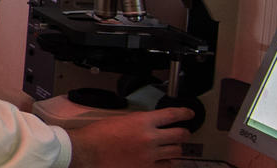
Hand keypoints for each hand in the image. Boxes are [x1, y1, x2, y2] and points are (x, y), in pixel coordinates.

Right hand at [67, 108, 192, 166]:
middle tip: (183, 133)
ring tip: (173, 147)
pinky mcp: (146, 167)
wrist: (87, 151)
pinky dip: (167, 162)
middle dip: (184, 133)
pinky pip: (166, 166)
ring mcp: (150, 154)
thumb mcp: (119, 120)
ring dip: (176, 149)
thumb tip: (149, 124)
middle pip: (180, 134)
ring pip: (176, 151)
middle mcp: (150, 137)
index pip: (172, 114)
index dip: (184, 113)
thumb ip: (138, 122)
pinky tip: (163, 160)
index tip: (189, 113)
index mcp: (142, 121)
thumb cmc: (97, 135)